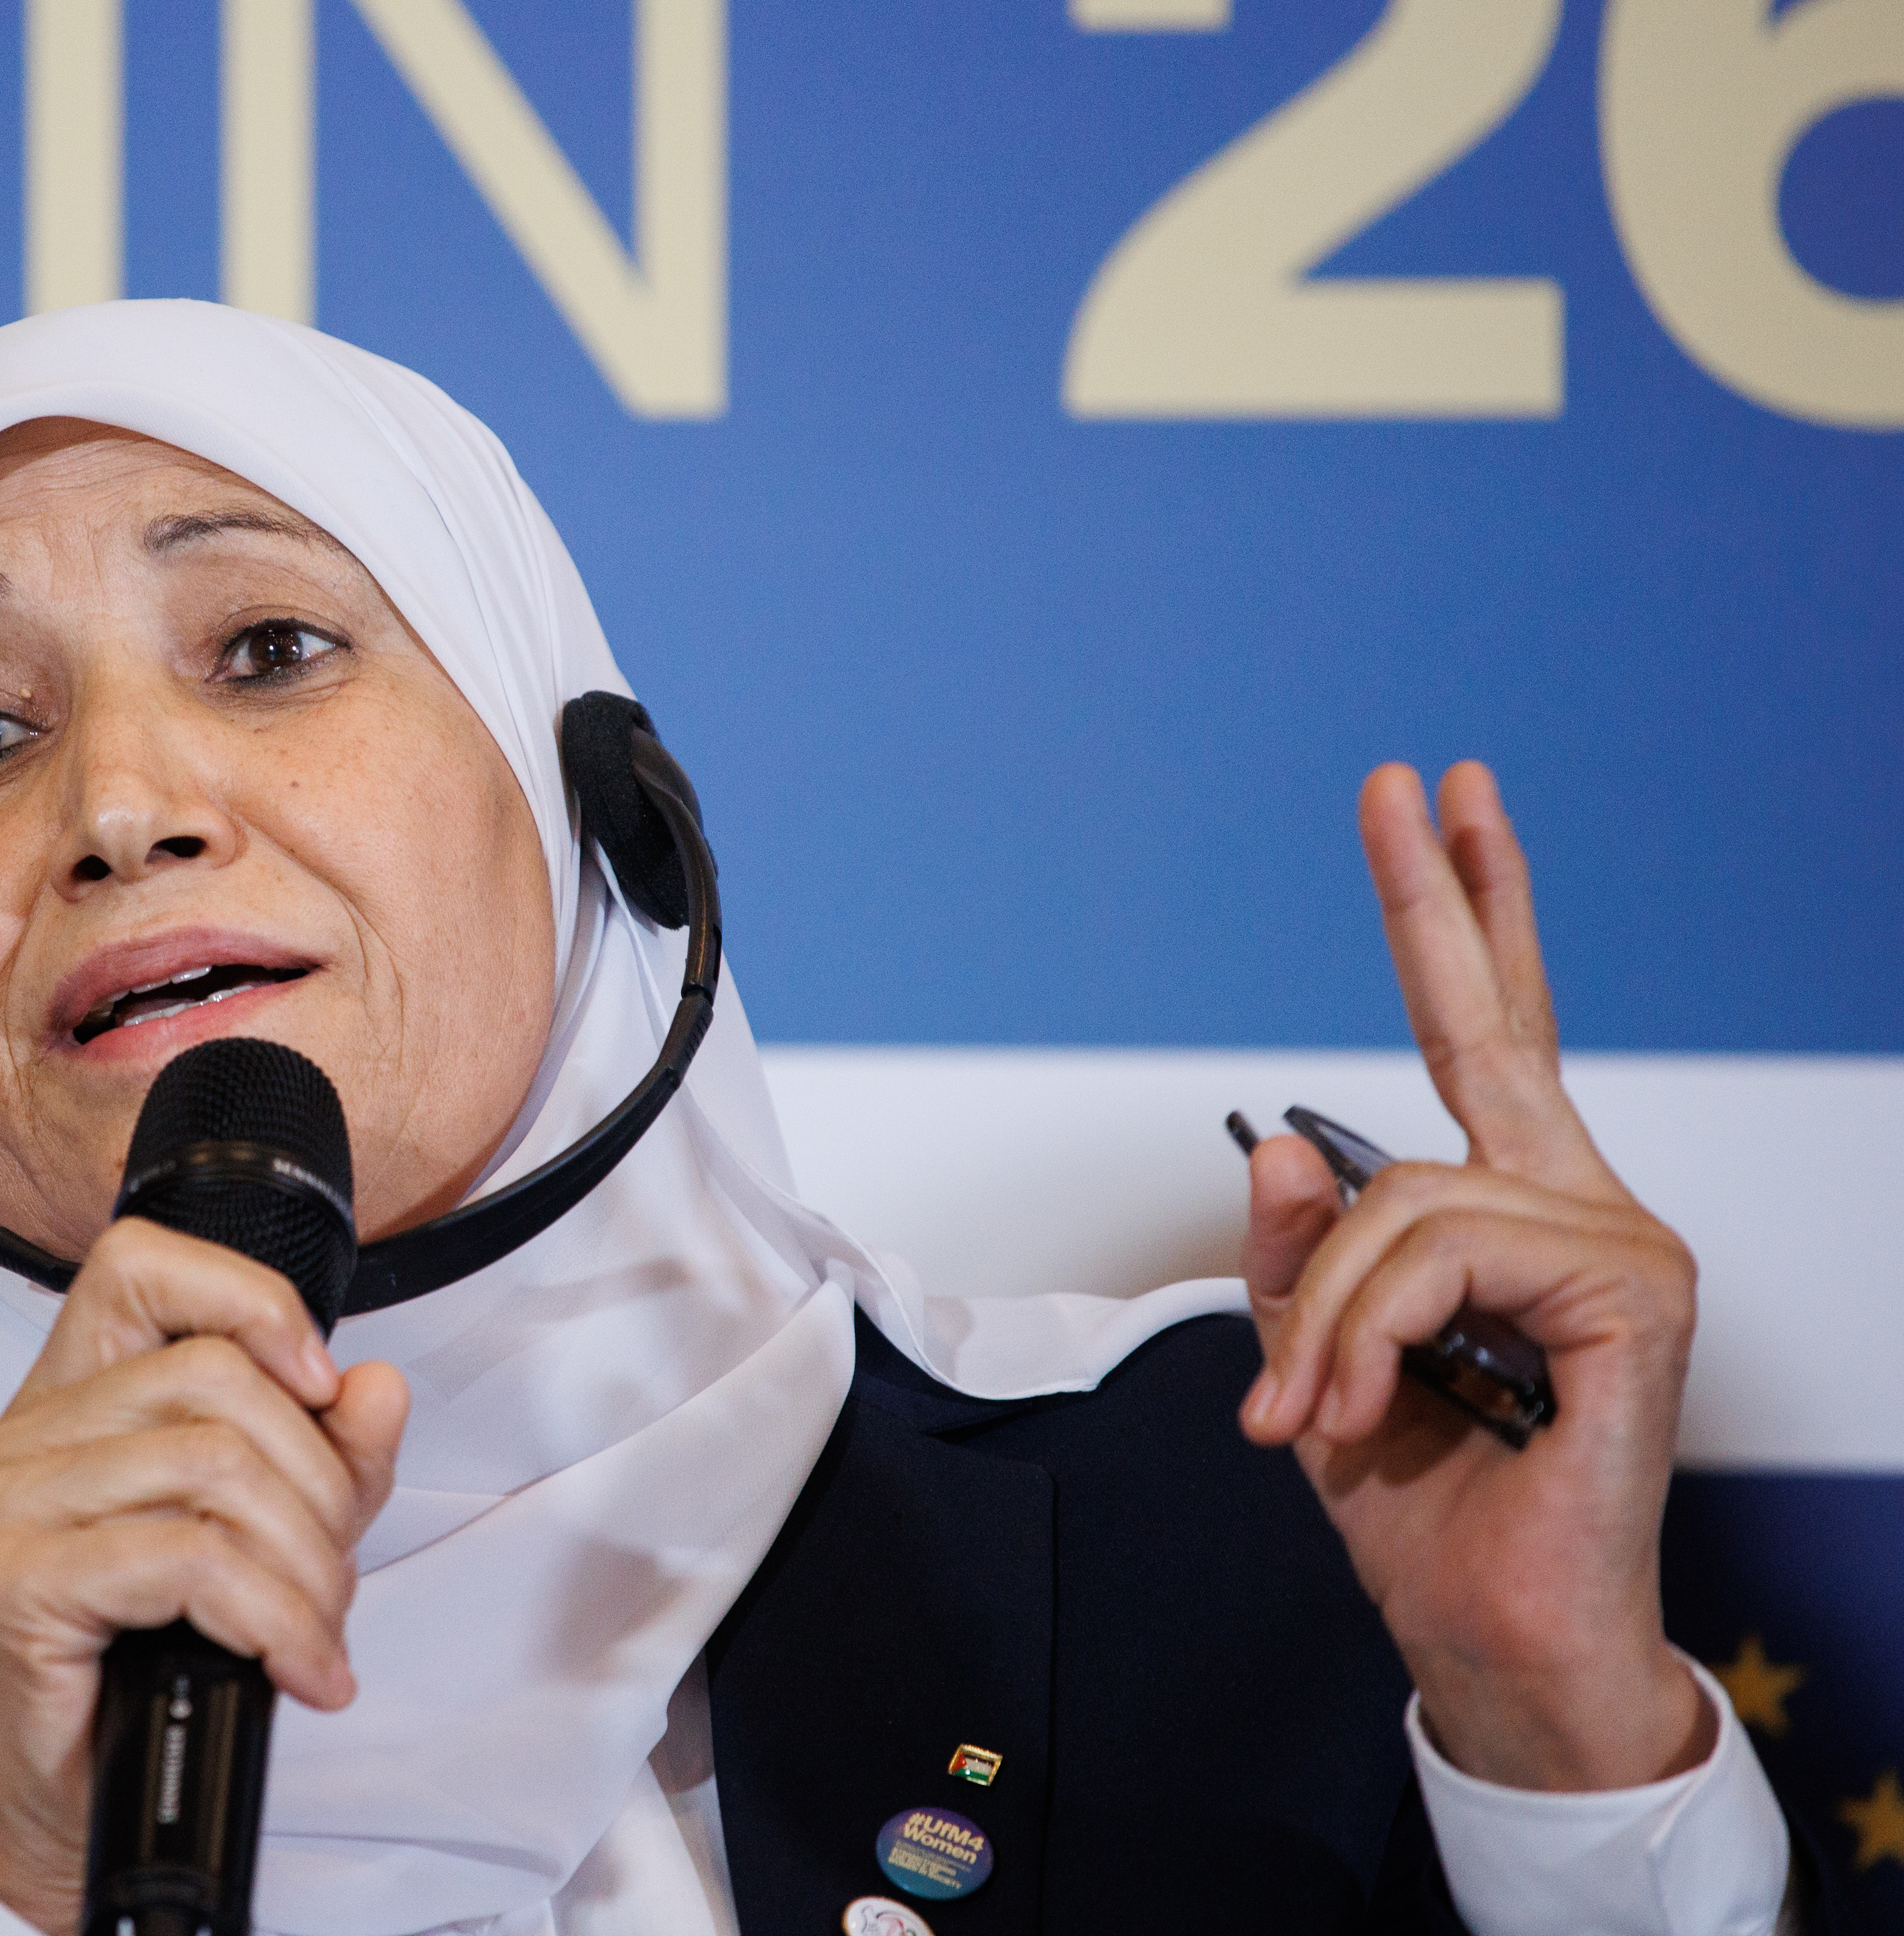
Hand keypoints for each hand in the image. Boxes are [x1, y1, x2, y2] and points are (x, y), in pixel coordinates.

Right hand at [0, 1218, 407, 1930]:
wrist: (81, 1813)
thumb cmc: (151, 1674)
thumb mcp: (266, 1541)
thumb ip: (325, 1457)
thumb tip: (375, 1388)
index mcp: (64, 1402)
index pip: (140, 1265)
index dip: (247, 1300)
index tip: (318, 1387)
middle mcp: (14, 1440)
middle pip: (212, 1381)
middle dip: (314, 1484)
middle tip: (330, 1580)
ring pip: (210, 1465)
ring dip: (301, 1564)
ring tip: (313, 1634)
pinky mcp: (7, 1581)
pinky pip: (183, 1557)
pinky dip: (269, 1615)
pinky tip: (295, 1668)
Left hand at [1238, 762, 1712, 1792]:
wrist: (1490, 1633)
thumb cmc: (1421, 1505)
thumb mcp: (1308, 1356)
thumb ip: (1293, 1250)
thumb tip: (1277, 1140)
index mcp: (1502, 1214)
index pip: (1482, 1037)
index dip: (1458, 922)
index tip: (1431, 804)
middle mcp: (1570, 1207)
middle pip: (1500, 1023)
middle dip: (1444, 899)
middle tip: (1405, 782)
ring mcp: (1613, 1243)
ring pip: (1401, 1200)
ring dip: (1322, 1316)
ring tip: (1308, 1411)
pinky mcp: (1632, 1292)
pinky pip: (1440, 1252)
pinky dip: (1365, 1333)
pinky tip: (1358, 1406)